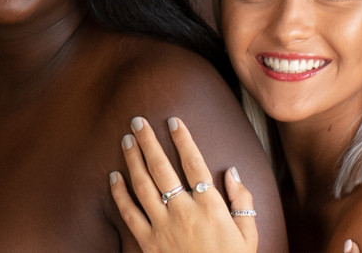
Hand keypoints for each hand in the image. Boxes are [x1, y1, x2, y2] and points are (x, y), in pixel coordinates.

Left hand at [110, 116, 258, 252]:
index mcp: (210, 207)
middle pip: (161, 167)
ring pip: (142, 185)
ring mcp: (162, 226)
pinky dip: (119, 193)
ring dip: (132, 159)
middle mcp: (183, 211)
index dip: (182, 139)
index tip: (173, 121)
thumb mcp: (248, 234)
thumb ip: (243, 201)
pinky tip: (114, 177)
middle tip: (137, 121)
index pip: (193, 163)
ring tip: (126, 140)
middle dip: (148, 141)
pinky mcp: (147, 241)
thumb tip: (231, 171)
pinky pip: (128, 212)